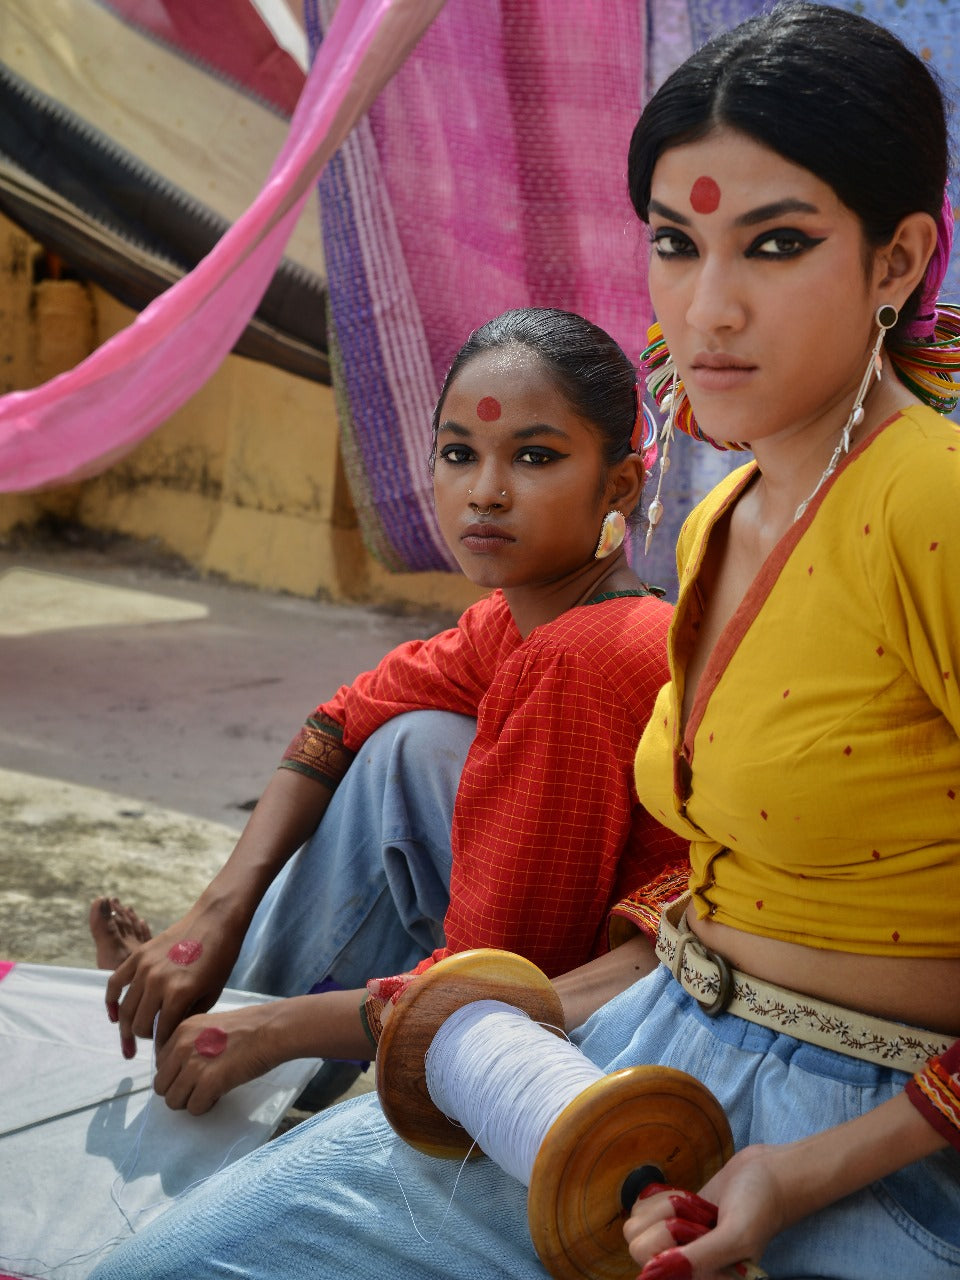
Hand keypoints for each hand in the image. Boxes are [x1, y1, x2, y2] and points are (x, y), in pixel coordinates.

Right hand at [104, 903, 245, 1057]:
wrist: (215, 920)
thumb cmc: (221, 957)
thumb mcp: (212, 993)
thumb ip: (189, 1016)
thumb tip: (171, 1036)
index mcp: (179, 994)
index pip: (162, 1034)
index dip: (163, 1049)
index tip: (164, 1057)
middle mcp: (158, 982)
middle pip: (140, 1025)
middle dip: (145, 1039)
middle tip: (151, 1043)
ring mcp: (145, 968)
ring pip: (126, 1009)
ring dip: (128, 1027)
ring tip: (132, 1039)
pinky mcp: (138, 956)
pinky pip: (114, 983)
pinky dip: (110, 1002)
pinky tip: (113, 1017)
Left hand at [153, 1003, 284, 1113]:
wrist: (270, 1030)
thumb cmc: (248, 1028)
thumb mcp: (209, 1026)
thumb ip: (190, 1043)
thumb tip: (180, 1069)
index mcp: (181, 1031)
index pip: (160, 1065)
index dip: (176, 1074)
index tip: (194, 1075)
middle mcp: (181, 1047)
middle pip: (162, 1086)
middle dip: (179, 1091)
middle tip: (200, 1088)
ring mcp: (193, 1066)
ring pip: (173, 1101)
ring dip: (190, 1101)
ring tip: (210, 1092)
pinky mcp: (208, 1083)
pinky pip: (194, 1108)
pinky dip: (205, 1106)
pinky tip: (219, 1095)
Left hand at [624, 1148, 782, 1278]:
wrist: (767, 1173)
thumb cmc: (760, 1207)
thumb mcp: (737, 1236)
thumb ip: (701, 1257)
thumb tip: (657, 1269)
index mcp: (702, 1279)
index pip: (652, 1272)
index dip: (664, 1247)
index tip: (692, 1232)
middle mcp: (684, 1266)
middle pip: (637, 1246)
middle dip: (664, 1223)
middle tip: (697, 1218)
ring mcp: (674, 1240)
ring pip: (637, 1224)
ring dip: (664, 1208)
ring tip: (696, 1209)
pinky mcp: (669, 1217)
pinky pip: (643, 1207)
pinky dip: (663, 1198)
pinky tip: (689, 1200)